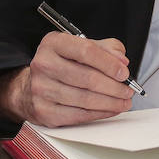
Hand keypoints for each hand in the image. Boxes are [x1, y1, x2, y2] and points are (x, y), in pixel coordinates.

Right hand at [0, 32, 135, 126]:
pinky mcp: (45, 111)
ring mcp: (42, 89)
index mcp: (53, 43)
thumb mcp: (79, 47)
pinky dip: (100, 113)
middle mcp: (43, 64)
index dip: (109, 63)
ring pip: (85, 99)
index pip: (86, 51)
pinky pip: (79, 115)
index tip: (124, 72)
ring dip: (111, 102)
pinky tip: (110, 109)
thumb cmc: (60, 65)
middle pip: (87, 78)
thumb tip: (121, 60)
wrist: (29, 88)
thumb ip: (104, 49)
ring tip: (123, 101)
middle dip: (114, 86)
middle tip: (128, 90)